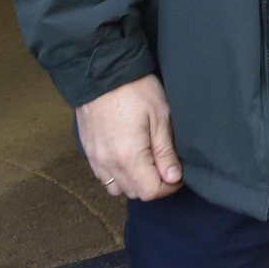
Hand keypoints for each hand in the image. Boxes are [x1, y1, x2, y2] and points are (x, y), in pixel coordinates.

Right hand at [76, 74, 182, 200]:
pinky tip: (131, 159)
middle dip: (154, 186)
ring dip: (135, 183)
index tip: (179, 173)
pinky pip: (104, 177)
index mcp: (127, 158)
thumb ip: (165, 152)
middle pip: (133, 193)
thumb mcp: (160, 117)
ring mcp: (95, 160)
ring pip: (117, 188)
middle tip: (167, 166)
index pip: (150, 192)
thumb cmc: (136, 91)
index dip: (169, 187)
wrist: (103, 74)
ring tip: (150, 163)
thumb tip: (173, 178)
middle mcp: (107, 165)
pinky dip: (119, 176)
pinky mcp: (88, 153)